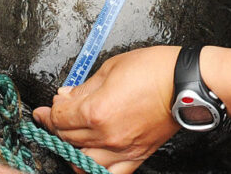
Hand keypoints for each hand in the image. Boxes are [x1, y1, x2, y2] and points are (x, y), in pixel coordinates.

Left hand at [33, 46, 180, 173]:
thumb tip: (65, 95)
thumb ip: (84, 86)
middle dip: (57, 126)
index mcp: (97, 110)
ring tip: (71, 136)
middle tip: (54, 115)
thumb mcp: (111, 68)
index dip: (50, 110)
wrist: (183, 83)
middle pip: (67, 138)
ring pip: (82, 162)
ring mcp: (121, 150)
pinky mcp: (136, 157)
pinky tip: (89, 162)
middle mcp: (106, 135)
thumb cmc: (152, 70)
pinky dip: (95, 171)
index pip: (60, 117)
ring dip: (72, 149)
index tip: (47, 106)